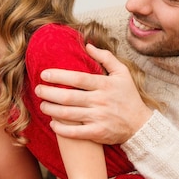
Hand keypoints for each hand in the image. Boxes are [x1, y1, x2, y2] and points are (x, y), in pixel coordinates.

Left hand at [35, 44, 152, 144]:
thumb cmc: (128, 96)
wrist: (140, 124)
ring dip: (51, 109)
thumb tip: (87, 45)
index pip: (78, 78)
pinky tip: (52, 123)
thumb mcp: (122, 73)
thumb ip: (105, 57)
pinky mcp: (98, 133)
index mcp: (104, 85)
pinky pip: (75, 132)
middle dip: (49, 93)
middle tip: (38, 90)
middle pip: (68, 96)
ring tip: (42, 105)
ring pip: (68, 114)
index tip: (44, 74)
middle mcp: (100, 101)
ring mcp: (99, 118)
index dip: (59, 75)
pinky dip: (61, 129)